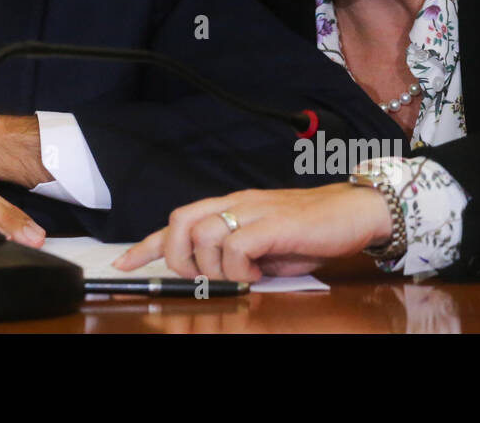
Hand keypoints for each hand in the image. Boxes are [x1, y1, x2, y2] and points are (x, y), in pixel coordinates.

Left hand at [112, 183, 392, 280]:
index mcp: (231, 206)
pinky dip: (238, 267)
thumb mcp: (267, 247)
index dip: (147, 245)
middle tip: (204, 277)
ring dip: (213, 266)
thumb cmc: (312, 230)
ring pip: (203, 234)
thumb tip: (218, 277)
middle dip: (179, 256)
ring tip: (240, 277)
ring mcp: (253, 210)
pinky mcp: (273, 223)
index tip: (123, 265)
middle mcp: (236, 202)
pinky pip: (236, 245)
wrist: (355, 211)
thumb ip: (239, 255)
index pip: (177, 220)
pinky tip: (256, 273)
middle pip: (180, 221)